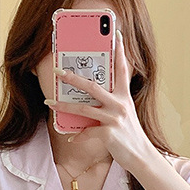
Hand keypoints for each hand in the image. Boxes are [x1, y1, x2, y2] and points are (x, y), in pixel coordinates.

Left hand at [44, 29, 158, 173]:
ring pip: (83, 109)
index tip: (116, 34)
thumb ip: (108, 106)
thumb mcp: (122, 115)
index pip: (122, 68)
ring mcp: (114, 118)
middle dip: (73, 78)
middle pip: (92, 86)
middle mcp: (120, 104)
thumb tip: (86, 104)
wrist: (139, 155)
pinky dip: (78, 135)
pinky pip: (87, 132)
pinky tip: (71, 137)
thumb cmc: (128, 135)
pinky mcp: (109, 133)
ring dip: (64, 106)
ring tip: (49, 103)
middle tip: (58, 71)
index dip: (119, 51)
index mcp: (124, 96)